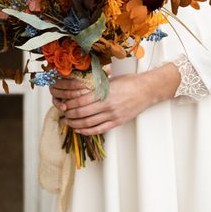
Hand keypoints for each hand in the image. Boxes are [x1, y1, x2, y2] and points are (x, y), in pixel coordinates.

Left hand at [52, 63, 181, 135]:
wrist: (147, 90)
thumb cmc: (129, 82)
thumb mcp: (110, 80)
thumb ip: (96, 87)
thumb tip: (81, 89)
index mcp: (104, 93)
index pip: (81, 101)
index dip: (70, 104)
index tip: (64, 104)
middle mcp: (107, 105)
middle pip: (82, 113)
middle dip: (70, 115)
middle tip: (63, 115)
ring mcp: (112, 115)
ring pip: (89, 123)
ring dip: (76, 124)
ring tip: (69, 123)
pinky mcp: (117, 122)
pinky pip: (100, 129)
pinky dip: (88, 131)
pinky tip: (80, 130)